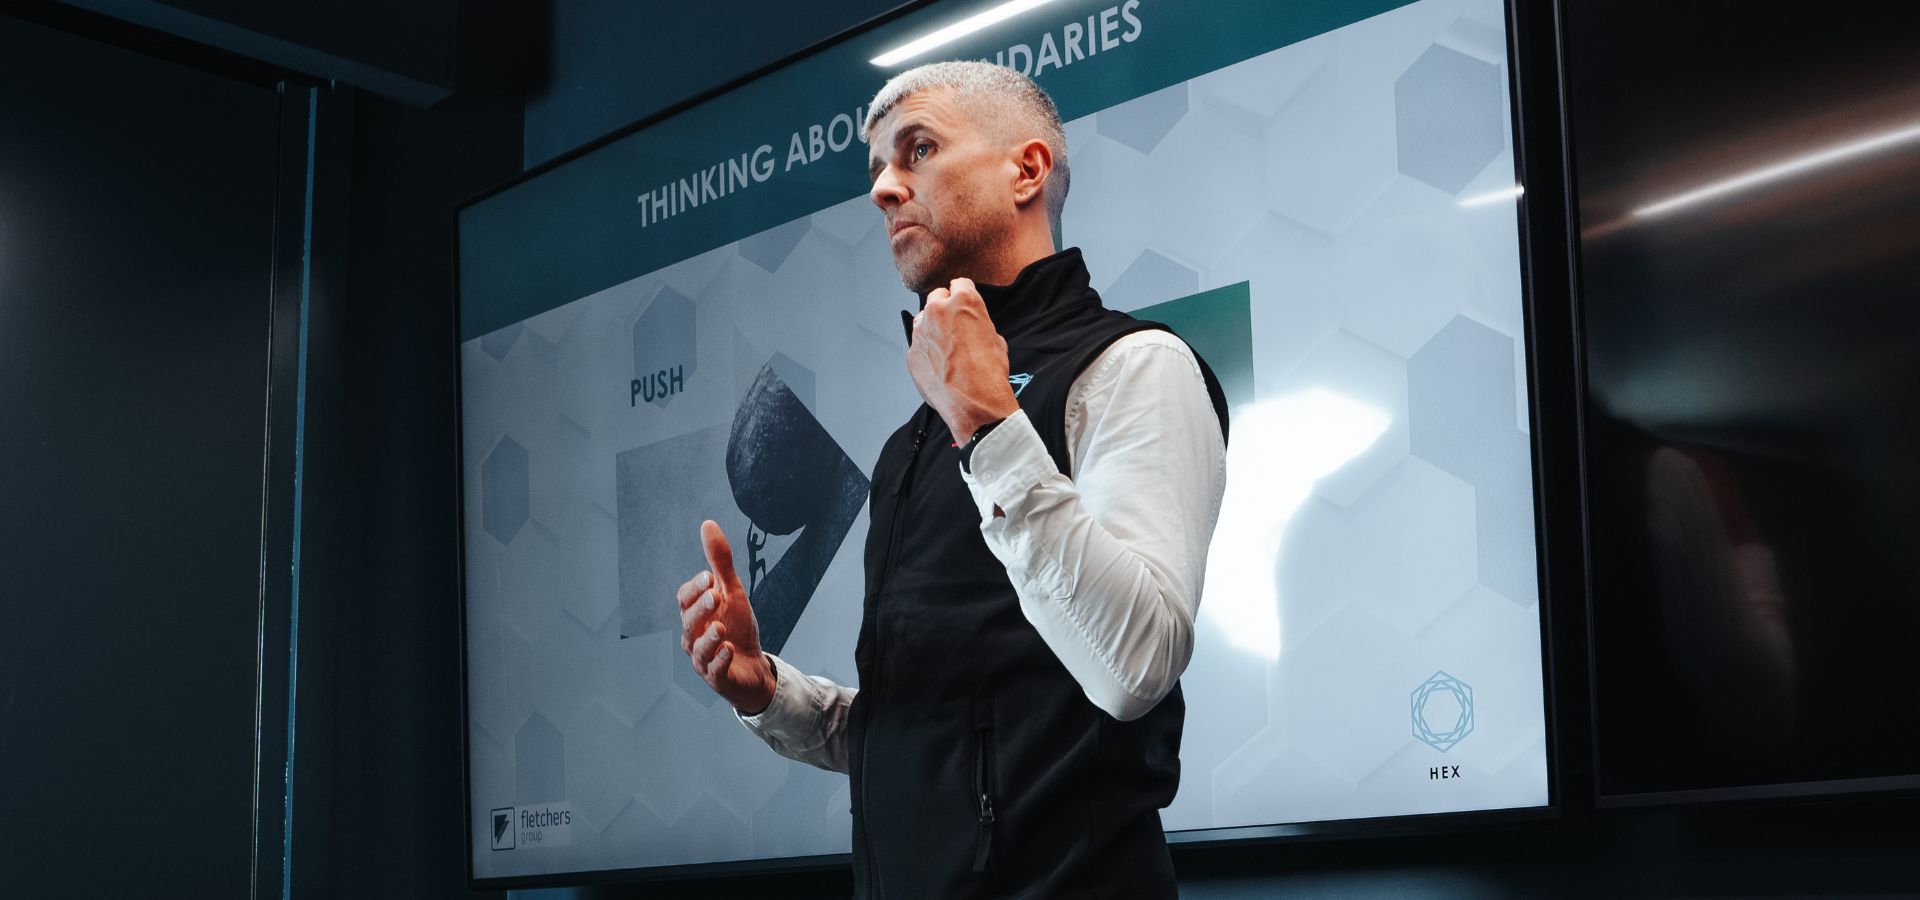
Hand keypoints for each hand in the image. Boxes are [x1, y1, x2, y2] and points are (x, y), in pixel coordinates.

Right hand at [675, 520, 777, 714]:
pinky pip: (714, 671)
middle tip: (715, 596)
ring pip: (697, 649)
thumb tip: (707, 524)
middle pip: (688, 621)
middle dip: (700, 608)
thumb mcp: (732, 591)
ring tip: (720, 627)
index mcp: (694, 615)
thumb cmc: (738, 626)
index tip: (710, 578)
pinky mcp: (718, 678)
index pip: (684, 599)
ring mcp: (703, 659)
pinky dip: (720, 660)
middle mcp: (693, 636)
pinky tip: (729, 650)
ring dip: (708, 637)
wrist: (753, 665)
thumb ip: (719, 561)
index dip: (694, 589)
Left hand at [908, 278, 1021, 438]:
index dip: (964, 295)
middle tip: (954, 325)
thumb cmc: (989, 374)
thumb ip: (979, 324)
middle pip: (937, 297)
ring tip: (947, 348)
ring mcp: (921, 331)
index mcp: (964, 300)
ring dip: (933, 328)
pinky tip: (940, 365)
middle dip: (945, 307)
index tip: (963, 303)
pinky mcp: (912, 352)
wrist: (974, 404)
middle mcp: (938, 310)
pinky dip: (926, 351)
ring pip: (924, 320)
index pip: (960, 283)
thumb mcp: (996, 339)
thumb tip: (973, 327)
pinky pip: (918, 344)